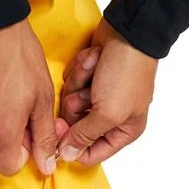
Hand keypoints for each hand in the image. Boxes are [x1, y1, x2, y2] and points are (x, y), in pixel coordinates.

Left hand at [58, 18, 157, 165]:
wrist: (126, 32)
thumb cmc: (125, 73)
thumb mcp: (108, 112)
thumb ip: (85, 136)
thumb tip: (68, 156)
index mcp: (122, 131)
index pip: (90, 155)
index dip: (73, 145)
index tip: (61, 130)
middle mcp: (110, 117)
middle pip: (75, 128)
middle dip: (77, 107)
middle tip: (88, 93)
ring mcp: (98, 97)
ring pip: (70, 104)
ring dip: (79, 85)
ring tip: (94, 71)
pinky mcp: (87, 80)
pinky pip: (70, 84)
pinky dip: (79, 72)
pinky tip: (92, 62)